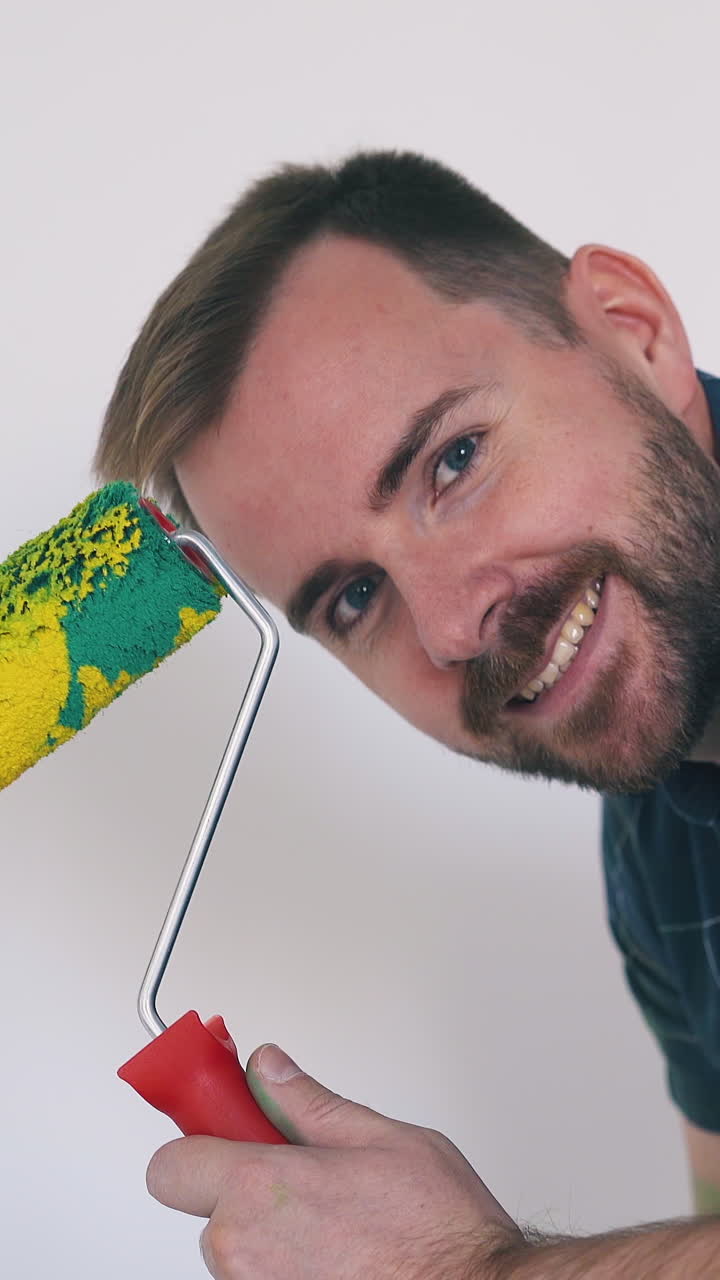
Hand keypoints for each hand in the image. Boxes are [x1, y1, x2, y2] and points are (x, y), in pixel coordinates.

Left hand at [146, 1043, 522, 1278]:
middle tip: (305, 1178)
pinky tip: (339, 1258)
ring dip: (272, 1236)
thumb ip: (309, 1103)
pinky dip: (291, 1269)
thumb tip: (268, 1069)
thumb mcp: (384, 1139)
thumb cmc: (439, 1235)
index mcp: (261, 1189)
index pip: (171, 1164)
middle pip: (209, 1208)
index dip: (199, 1141)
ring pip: (239, 1251)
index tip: (222, 1125)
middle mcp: (243, 1250)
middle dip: (248, 1189)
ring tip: (337, 1226)